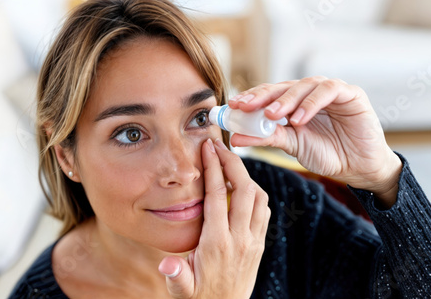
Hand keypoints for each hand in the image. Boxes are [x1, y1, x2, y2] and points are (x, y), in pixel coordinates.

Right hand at [158, 138, 270, 297]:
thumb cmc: (199, 297)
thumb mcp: (181, 290)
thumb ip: (175, 276)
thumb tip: (166, 265)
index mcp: (217, 243)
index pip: (217, 196)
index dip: (213, 168)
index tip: (208, 148)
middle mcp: (240, 239)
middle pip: (244, 190)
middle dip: (234, 163)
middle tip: (220, 147)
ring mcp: (253, 241)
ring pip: (259, 198)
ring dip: (247, 176)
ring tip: (230, 165)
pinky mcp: (260, 244)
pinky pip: (263, 210)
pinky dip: (255, 193)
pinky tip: (241, 189)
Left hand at [228, 77, 401, 205]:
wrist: (359, 168)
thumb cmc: (327, 154)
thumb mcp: (292, 146)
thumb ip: (266, 138)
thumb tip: (235, 137)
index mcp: (294, 103)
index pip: (268, 94)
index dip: (250, 98)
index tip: (232, 106)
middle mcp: (309, 93)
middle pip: (281, 86)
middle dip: (261, 96)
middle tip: (245, 106)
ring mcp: (330, 91)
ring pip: (303, 85)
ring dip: (285, 100)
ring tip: (271, 115)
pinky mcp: (350, 93)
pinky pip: (328, 91)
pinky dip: (311, 103)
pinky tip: (299, 118)